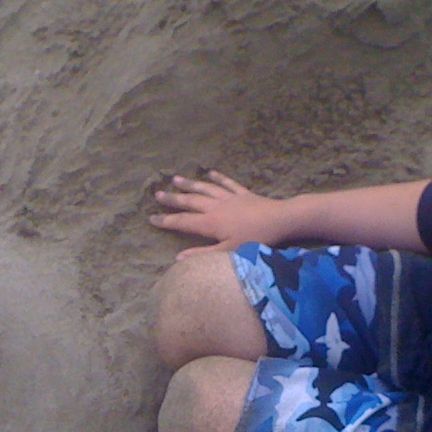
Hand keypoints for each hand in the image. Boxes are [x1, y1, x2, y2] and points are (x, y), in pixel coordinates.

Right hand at [149, 171, 290, 256]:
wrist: (280, 219)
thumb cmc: (255, 239)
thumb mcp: (229, 251)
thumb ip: (203, 254)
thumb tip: (179, 258)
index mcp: (211, 223)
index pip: (183, 222)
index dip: (166, 221)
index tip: (151, 218)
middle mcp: (216, 207)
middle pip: (190, 201)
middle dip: (173, 199)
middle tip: (157, 194)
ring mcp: (230, 198)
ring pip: (205, 189)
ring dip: (190, 184)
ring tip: (175, 179)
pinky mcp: (243, 193)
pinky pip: (227, 183)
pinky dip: (218, 177)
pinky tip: (209, 172)